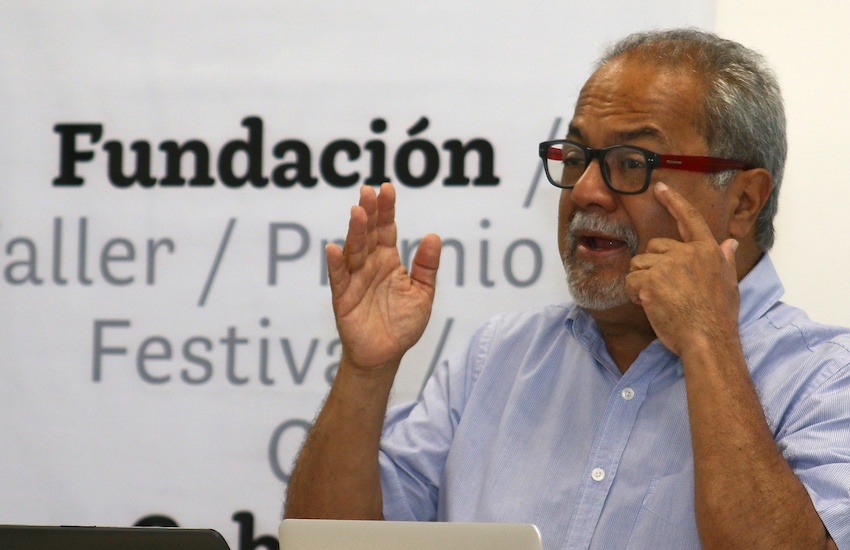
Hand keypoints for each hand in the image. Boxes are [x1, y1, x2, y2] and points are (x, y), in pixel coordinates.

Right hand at [326, 183, 441, 371]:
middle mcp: (370, 265)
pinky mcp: (344, 298)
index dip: (387, 209)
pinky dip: (336, 263)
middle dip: (370, 212)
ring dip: (355, 231)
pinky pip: (339, 278)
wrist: (386, 355)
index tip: (387, 188)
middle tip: (369, 191)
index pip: (387, 229)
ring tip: (358, 212)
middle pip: (369, 234)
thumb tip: (433, 235)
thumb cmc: (402, 324)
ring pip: (354, 250)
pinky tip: (334, 248)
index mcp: (388, 260)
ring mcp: (355, 279)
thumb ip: (426, 266)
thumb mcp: (423, 293)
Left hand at [625, 182, 739, 355]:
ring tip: (659, 300)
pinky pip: (630, 281)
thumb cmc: (718, 318)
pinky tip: (649, 306)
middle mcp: (688, 253)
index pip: (690, 219)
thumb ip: (724, 259)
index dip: (674, 201)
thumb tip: (729, 242)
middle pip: (654, 246)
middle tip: (665, 290)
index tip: (659, 187)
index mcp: (707, 251)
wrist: (707, 339)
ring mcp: (668, 265)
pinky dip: (634, 295)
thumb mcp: (729, 284)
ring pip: (639, 264)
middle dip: (652, 266)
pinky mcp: (651, 281)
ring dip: (642, 282)